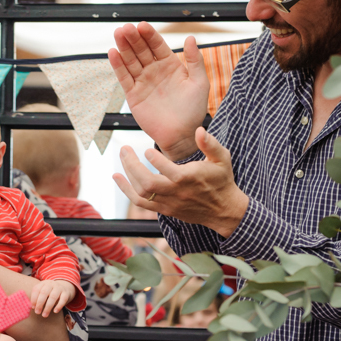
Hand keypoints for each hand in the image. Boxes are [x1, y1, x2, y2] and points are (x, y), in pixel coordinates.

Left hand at [30, 279, 74, 317]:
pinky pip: (63, 299)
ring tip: (44, 315)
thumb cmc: (50, 293)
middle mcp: (51, 284)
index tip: (33, 307)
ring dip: (48, 307)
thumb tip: (33, 308)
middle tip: (37, 312)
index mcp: (43, 283)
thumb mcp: (43, 292)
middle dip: (40, 303)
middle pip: (44, 293)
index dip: (34, 299)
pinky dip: (59, 306)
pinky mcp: (66, 293)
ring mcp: (59, 288)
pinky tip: (55, 311)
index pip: (36, 289)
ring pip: (53, 297)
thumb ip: (38, 298)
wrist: (65, 288)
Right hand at [108, 23, 209, 160]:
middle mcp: (154, 71)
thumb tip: (191, 38)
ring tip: (117, 34)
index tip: (142, 25)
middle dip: (133, 38)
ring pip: (130, 61)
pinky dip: (118, 66)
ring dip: (123, 47)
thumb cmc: (193, 110)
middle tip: (126, 28)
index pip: (157, 45)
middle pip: (141, 50)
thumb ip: (195, 60)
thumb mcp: (199, 83)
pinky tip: (113, 53)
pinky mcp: (133, 95)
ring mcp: (143, 82)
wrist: (182, 135)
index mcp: (170, 65)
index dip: (149, 35)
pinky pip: (124, 78)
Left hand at [113, 127, 248, 237]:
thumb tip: (199, 130)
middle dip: (132, 165)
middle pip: (148, 183)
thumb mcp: (222, 158)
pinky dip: (126, 190)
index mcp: (190, 178)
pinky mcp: (164, 209)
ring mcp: (168, 203)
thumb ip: (210, 144)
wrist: (223, 210)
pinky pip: (140, 202)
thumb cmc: (222, 180)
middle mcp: (177, 192)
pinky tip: (117, 177)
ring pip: (141, 193)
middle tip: (124, 149)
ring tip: (122, 157)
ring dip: (127, 176)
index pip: (168, 170)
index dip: (155, 159)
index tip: (147, 150)